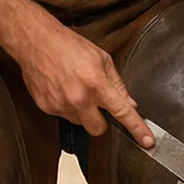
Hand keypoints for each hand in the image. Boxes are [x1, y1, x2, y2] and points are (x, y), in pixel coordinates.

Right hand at [14, 20, 153, 144]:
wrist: (35, 41)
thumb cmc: (68, 45)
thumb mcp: (100, 58)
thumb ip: (117, 83)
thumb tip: (129, 103)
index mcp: (96, 83)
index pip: (123, 112)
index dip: (137, 129)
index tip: (147, 142)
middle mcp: (79, 98)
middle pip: (98, 129)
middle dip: (101, 121)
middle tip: (96, 105)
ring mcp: (61, 104)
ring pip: (80, 122)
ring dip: (82, 112)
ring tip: (74, 89)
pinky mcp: (46, 107)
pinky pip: (63, 116)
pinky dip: (65, 106)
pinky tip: (61, 89)